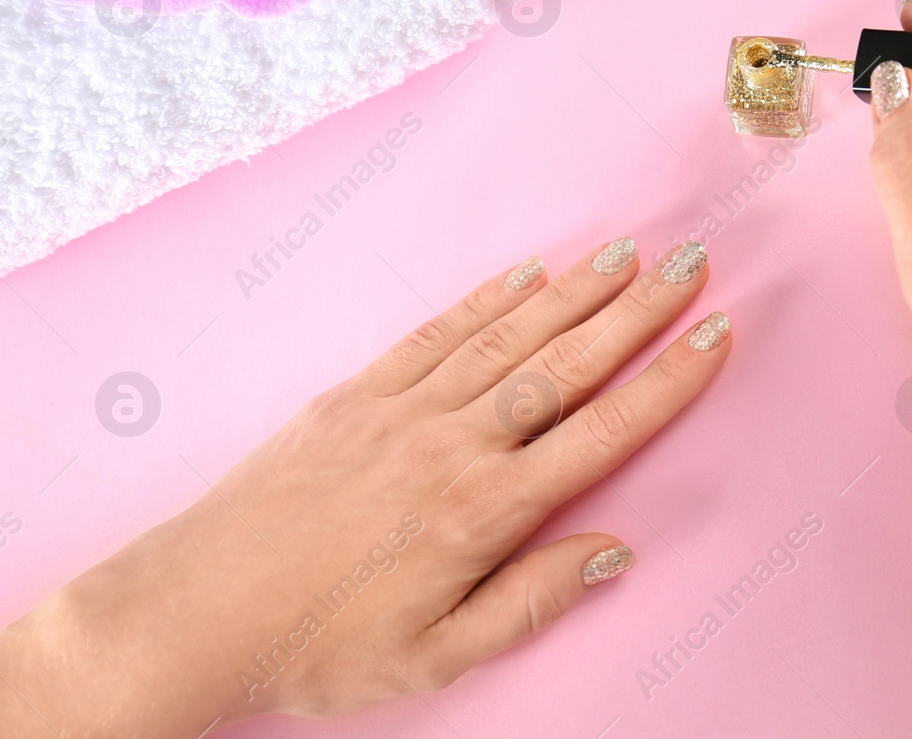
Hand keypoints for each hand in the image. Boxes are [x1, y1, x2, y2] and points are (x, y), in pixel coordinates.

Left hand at [0, 238, 728, 736]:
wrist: (196, 610)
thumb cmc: (320, 646)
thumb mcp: (438, 657)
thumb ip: (532, 601)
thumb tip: (615, 552)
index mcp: (483, 512)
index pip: (602, 432)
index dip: (668, 381)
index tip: (715, 334)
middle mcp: (453, 444)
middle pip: (567, 364)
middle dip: (638, 312)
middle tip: (691, 263)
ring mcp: (402, 409)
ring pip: (509, 336)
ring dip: (575, 292)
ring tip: (627, 253)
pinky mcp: (355, 394)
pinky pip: (437, 333)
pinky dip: (487, 299)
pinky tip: (527, 272)